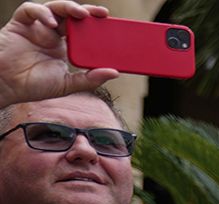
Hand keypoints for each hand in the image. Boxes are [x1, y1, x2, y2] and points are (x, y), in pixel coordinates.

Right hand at [0, 3, 117, 107]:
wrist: (7, 87)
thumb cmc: (34, 86)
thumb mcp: (67, 84)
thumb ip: (90, 79)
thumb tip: (115, 72)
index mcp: (64, 45)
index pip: (83, 29)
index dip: (96, 24)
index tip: (112, 24)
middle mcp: (51, 33)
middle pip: (71, 15)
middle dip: (87, 11)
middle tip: (102, 13)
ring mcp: (36, 27)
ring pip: (54, 8)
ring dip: (68, 7)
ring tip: (81, 14)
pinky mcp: (19, 24)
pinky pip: (30, 10)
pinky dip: (42, 13)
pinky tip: (52, 23)